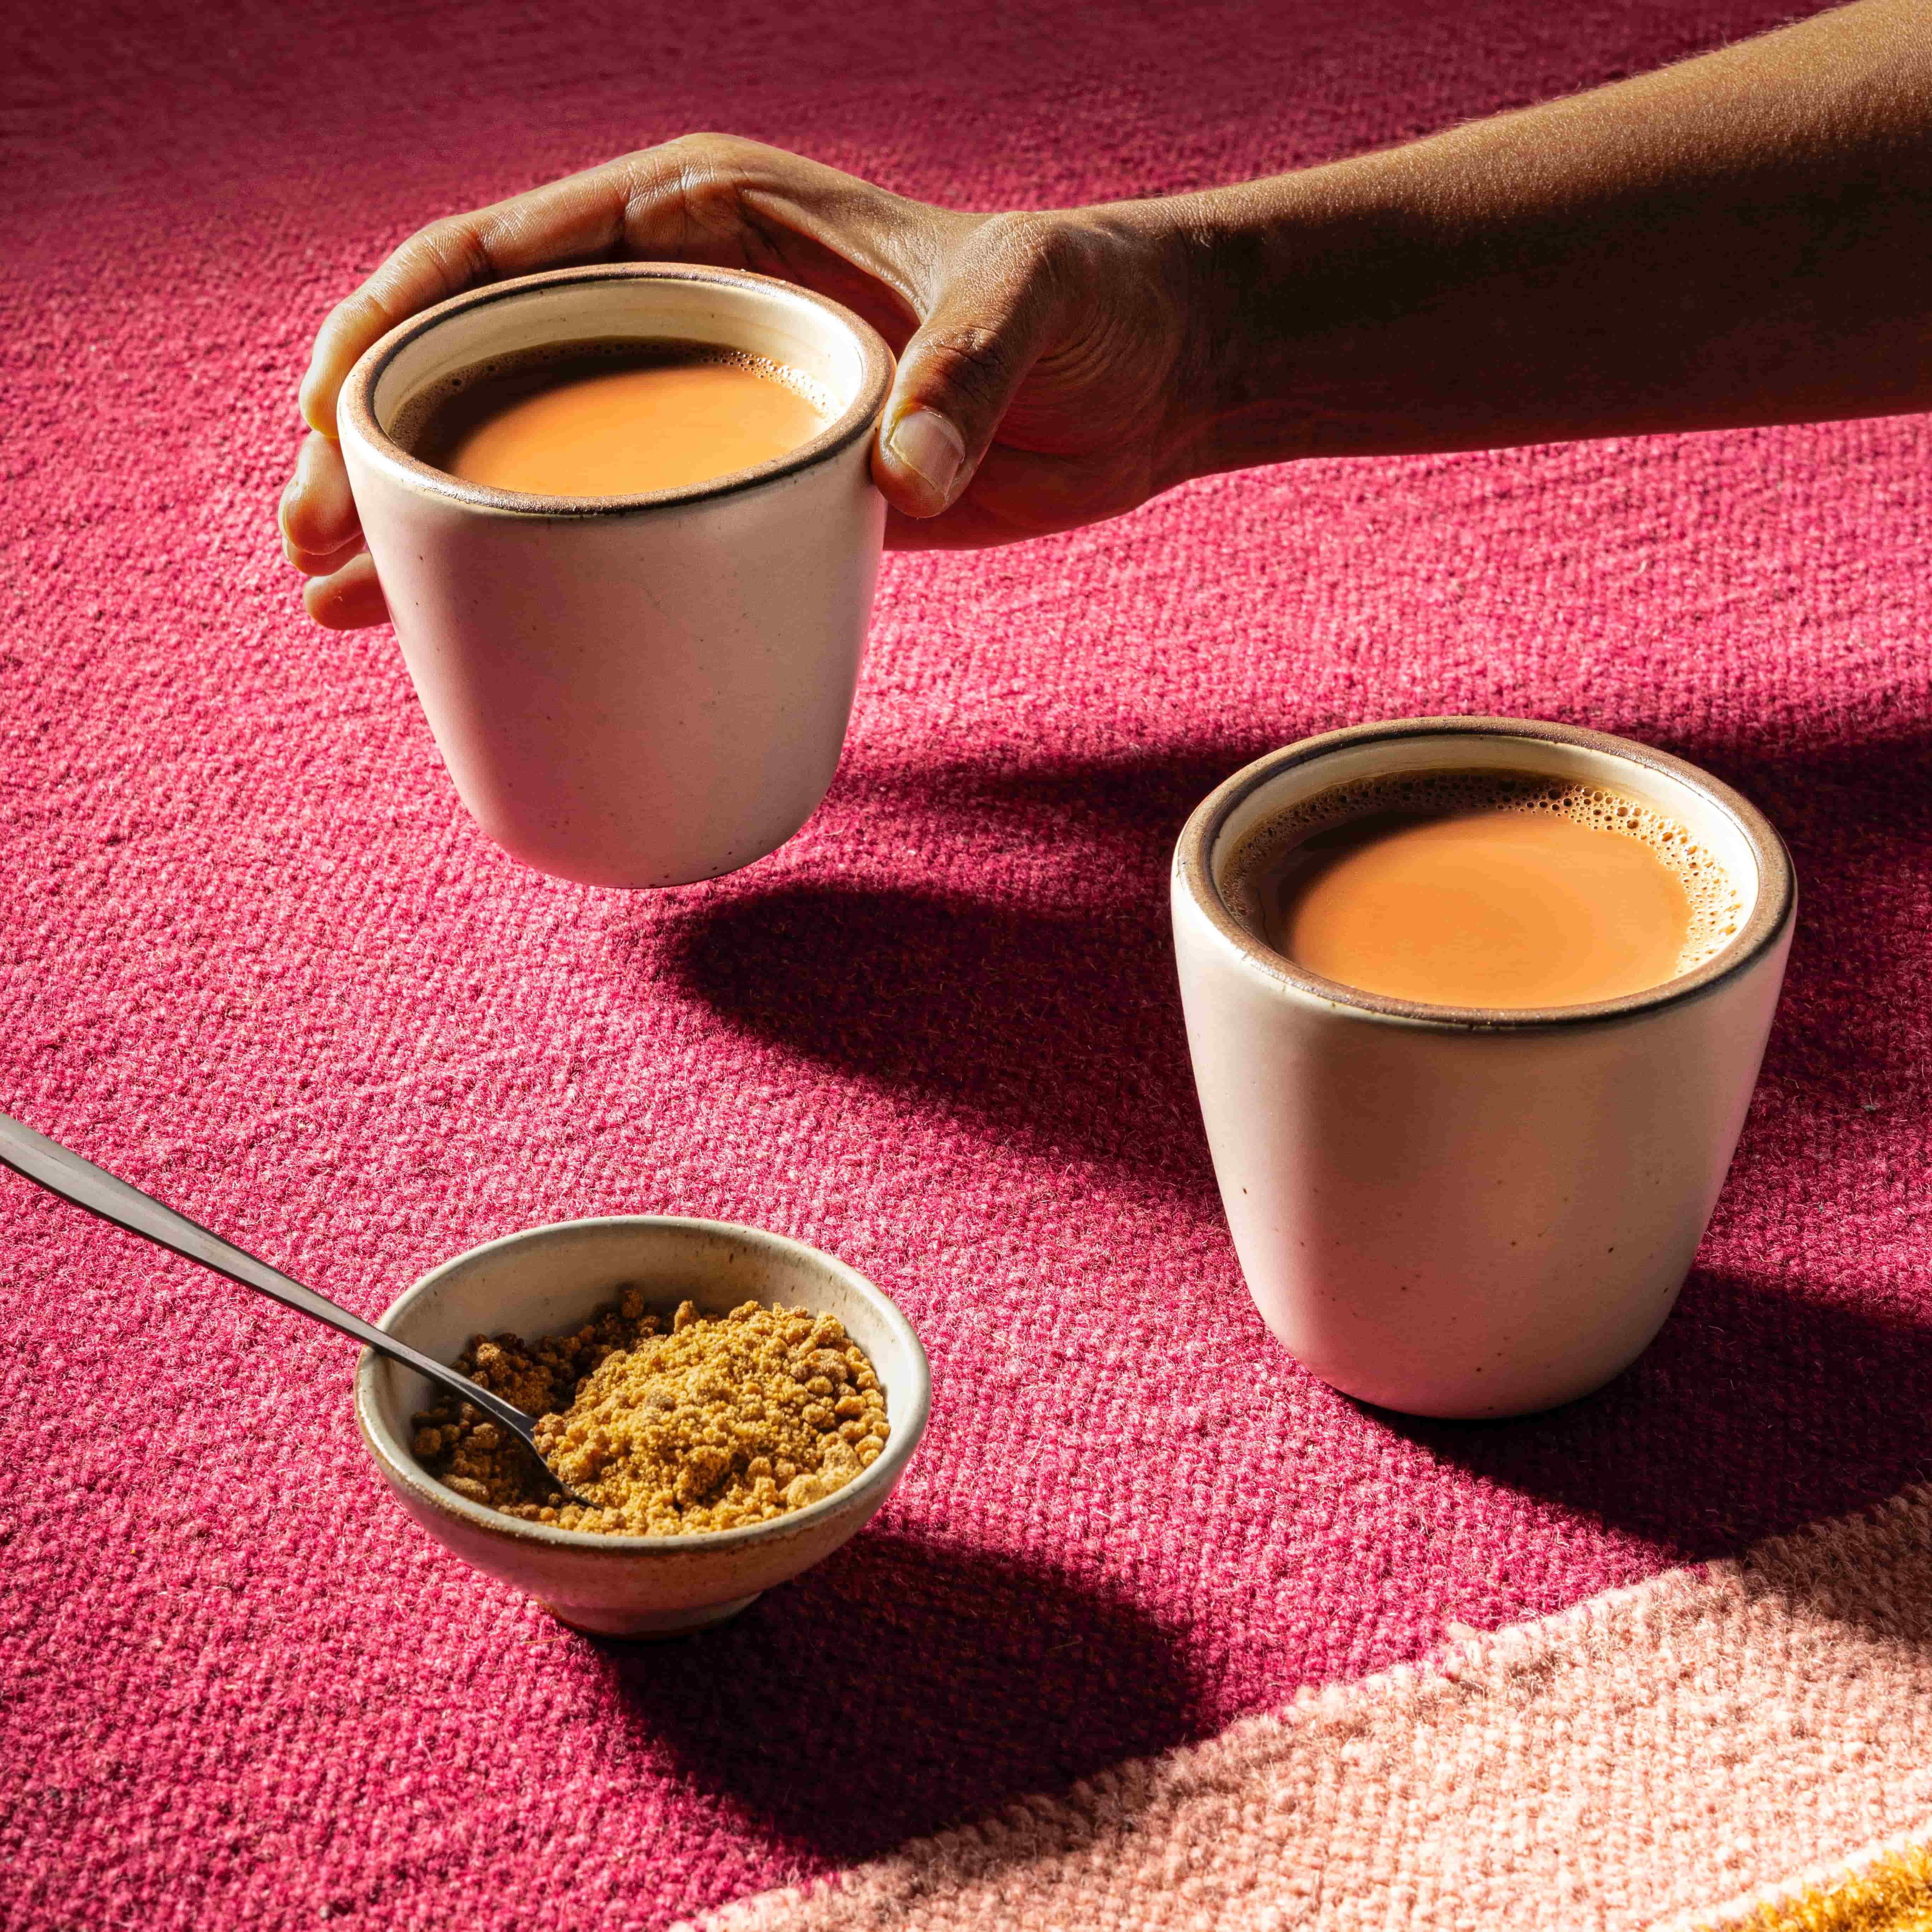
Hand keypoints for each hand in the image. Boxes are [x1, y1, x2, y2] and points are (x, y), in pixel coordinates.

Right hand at [278, 136, 1205, 627]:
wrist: (1146, 377)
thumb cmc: (1086, 309)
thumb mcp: (1027, 315)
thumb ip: (962, 382)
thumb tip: (901, 482)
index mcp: (708, 218)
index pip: (505, 254)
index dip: (394, 323)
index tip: (323, 408)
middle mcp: (686, 298)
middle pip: (484, 362)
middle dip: (379, 443)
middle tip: (310, 542)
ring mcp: (708, 395)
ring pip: (527, 449)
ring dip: (426, 518)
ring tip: (338, 599)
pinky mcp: (747, 478)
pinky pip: (612, 517)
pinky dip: (535, 568)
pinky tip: (462, 627)